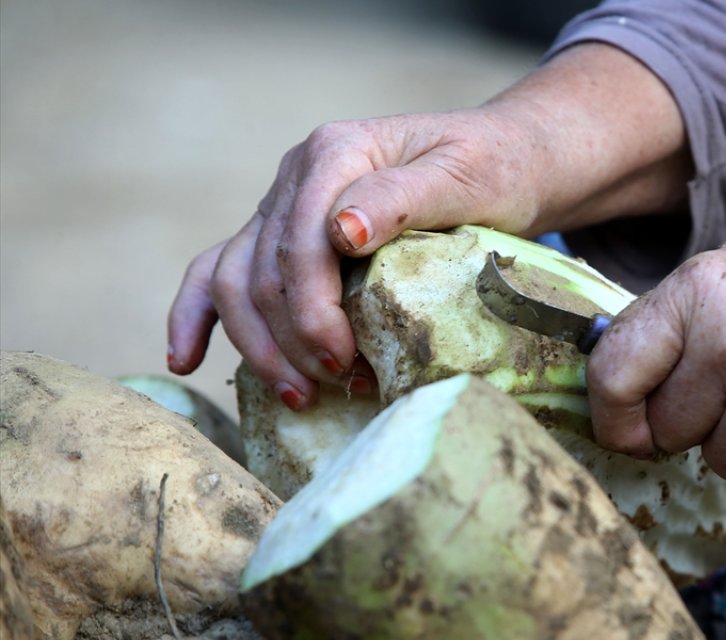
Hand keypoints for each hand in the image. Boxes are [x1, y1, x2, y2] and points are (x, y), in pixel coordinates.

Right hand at [167, 111, 545, 407]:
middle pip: (263, 269)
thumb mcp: (466, 178)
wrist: (504, 157)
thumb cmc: (494, 169)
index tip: (348, 361)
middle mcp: (299, 173)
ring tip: (299, 395)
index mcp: (338, 152)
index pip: (301, 243)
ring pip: (235, 279)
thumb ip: (405, 197)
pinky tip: (186, 359)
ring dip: (257, 345)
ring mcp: (284, 202)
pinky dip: (197, 314)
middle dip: (292, 340)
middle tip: (340, 385)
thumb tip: (343, 232)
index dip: (314, 311)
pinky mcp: (284, 230)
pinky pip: (221, 268)